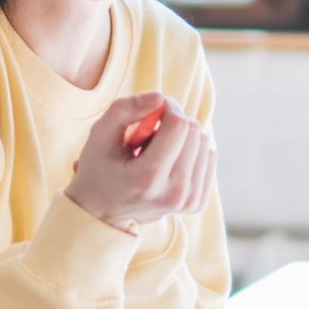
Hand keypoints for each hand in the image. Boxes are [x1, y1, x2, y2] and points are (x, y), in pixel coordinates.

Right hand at [67, 93, 212, 233]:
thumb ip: (126, 109)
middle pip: (194, 133)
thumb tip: (161, 97)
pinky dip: (190, 152)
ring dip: (182, 138)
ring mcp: (188, 202)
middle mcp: (173, 193)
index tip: (151, 110)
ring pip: (205, 143)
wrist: (101, 211)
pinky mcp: (197, 204)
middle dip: (173, 122)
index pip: (179, 126)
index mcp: (148, 178)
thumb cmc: (100, 167)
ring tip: (156, 151)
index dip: (168, 107)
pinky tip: (169, 161)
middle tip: (149, 134)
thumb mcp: (101, 133)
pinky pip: (209, 157)